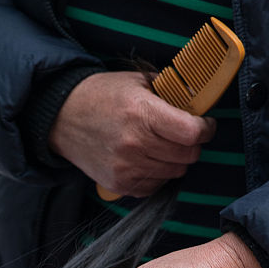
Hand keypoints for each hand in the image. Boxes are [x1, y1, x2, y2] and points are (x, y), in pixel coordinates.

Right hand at [49, 71, 214, 196]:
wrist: (63, 119)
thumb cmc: (101, 97)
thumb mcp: (137, 81)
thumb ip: (169, 91)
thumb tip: (198, 99)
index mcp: (141, 113)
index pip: (191, 132)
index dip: (206, 129)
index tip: (206, 125)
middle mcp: (134, 144)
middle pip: (187, 155)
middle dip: (192, 144)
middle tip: (185, 135)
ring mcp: (126, 168)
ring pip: (175, 172)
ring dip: (176, 160)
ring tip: (164, 146)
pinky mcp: (119, 184)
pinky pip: (155, 186)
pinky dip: (158, 175)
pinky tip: (149, 159)